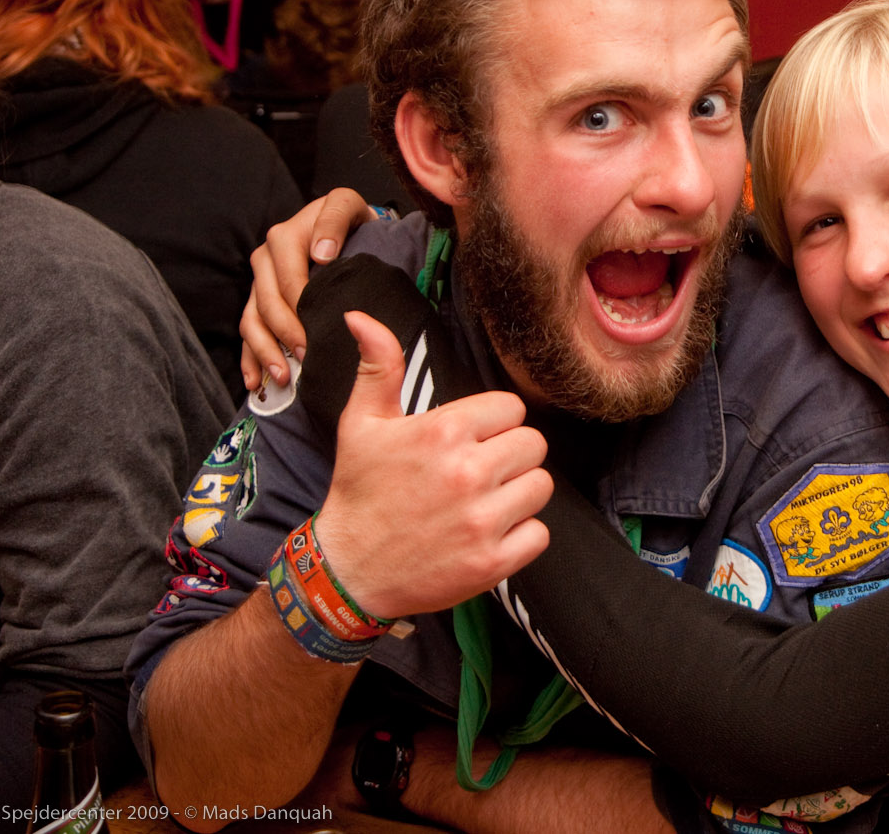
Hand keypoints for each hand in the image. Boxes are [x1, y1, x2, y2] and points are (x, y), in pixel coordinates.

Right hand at [241, 188, 377, 390]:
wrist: (345, 226)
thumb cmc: (352, 223)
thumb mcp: (347, 208)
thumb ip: (335, 221)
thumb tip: (320, 254)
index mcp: (287, 236)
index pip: (289, 278)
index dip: (301, 307)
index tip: (317, 332)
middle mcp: (267, 256)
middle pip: (268, 302)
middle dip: (287, 334)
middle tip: (308, 358)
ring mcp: (259, 279)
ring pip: (253, 319)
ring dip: (265, 351)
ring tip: (284, 376)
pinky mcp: (256, 297)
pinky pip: (247, 330)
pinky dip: (250, 357)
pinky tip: (257, 381)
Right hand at [313, 311, 552, 619]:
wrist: (348, 571)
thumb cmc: (359, 493)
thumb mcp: (361, 424)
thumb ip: (377, 367)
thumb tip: (361, 317)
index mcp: (443, 431)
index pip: (512, 408)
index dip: (493, 424)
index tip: (470, 440)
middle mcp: (468, 472)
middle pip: (534, 444)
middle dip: (510, 456)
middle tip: (477, 473)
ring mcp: (482, 520)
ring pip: (540, 486)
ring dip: (518, 494)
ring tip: (482, 502)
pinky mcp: (492, 562)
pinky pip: (539, 534)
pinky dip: (520, 537)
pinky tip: (487, 534)